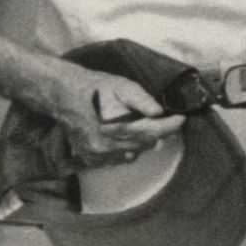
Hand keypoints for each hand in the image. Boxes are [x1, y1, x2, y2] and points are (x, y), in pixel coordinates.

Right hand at [38, 62, 184, 170]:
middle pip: (145, 144)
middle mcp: (107, 146)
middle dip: (157, 131)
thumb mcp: (121, 85)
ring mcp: (98, 155)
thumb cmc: (95, 88)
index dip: (171, 126)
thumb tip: (159, 112)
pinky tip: (121, 133)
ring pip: (133, 153)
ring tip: (136, 123)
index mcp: (115, 127)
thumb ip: (142, 99)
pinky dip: (125, 148)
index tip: (182, 118)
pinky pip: (118, 158)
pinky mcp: (91, 159)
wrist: (63, 96)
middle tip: (163, 118)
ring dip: (140, 140)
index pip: (153, 132)